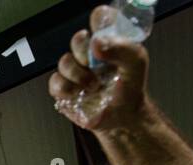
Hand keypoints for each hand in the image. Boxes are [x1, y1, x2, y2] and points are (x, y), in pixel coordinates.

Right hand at [49, 6, 151, 131]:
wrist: (122, 117)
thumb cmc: (130, 89)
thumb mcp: (136, 64)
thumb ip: (123, 48)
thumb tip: (97, 43)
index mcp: (107, 40)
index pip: (99, 18)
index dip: (99, 20)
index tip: (101, 33)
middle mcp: (89, 53)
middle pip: (78, 39)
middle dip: (86, 52)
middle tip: (96, 65)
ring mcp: (76, 70)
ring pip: (65, 61)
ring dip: (79, 75)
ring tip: (94, 87)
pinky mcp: (65, 88)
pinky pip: (56, 82)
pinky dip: (67, 89)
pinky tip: (80, 94)